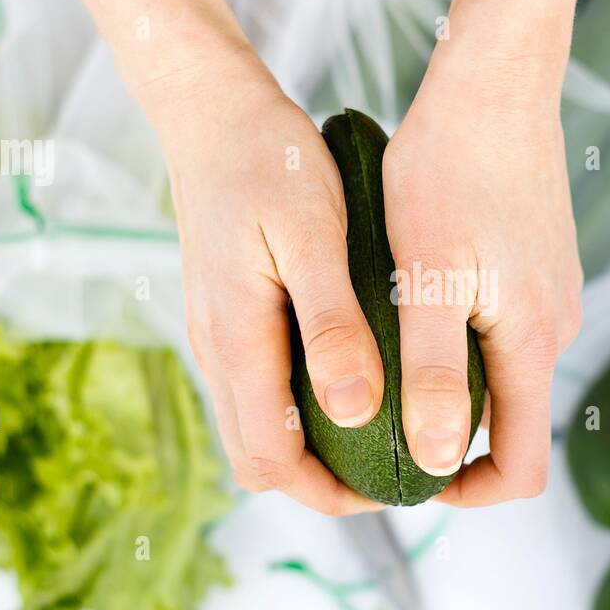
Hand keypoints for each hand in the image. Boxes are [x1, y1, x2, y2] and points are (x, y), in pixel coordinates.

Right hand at [151, 54, 386, 514]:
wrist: (215, 115)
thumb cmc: (269, 163)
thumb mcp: (312, 237)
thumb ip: (332, 326)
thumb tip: (355, 411)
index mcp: (237, 340)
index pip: (273, 460)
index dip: (330, 494)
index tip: (393, 488)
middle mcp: (217, 352)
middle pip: (260, 461)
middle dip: (322, 486)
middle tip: (393, 475)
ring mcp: (216, 338)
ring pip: (256, 431)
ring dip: (310, 453)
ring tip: (380, 440)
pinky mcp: (225, 320)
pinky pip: (257, 395)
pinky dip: (298, 415)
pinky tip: (349, 389)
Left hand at [383, 49, 582, 505]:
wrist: (494, 80)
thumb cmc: (451, 168)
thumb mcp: (427, 276)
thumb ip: (434, 373)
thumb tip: (441, 460)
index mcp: (532, 341)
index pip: (524, 465)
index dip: (471, 492)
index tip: (411, 477)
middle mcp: (553, 326)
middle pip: (512, 420)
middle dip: (449, 435)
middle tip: (377, 413)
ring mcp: (550, 292)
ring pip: (502, 370)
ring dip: (450, 381)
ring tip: (386, 352)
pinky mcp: (537, 263)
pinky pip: (501, 326)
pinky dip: (459, 336)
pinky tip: (412, 301)